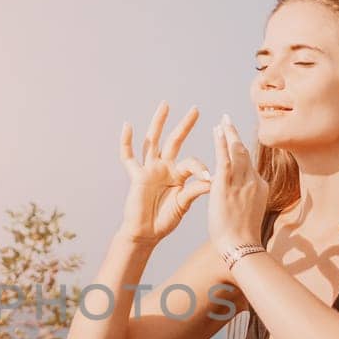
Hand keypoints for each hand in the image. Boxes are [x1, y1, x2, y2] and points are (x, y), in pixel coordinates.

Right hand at [118, 102, 211, 244]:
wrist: (146, 233)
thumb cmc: (165, 220)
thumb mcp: (183, 204)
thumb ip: (194, 190)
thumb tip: (212, 180)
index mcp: (178, 175)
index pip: (191, 162)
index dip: (200, 167)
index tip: (209, 177)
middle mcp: (164, 168)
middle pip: (174, 141)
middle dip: (185, 125)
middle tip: (195, 109)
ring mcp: (149, 169)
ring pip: (153, 141)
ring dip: (158, 123)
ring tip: (165, 105)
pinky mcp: (136, 176)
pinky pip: (128, 157)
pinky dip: (126, 142)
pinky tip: (127, 125)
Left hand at [208, 116, 269, 255]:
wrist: (242, 246)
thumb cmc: (244, 238)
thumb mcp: (251, 215)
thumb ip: (248, 203)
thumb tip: (246, 203)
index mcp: (260, 188)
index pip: (250, 166)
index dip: (241, 152)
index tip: (235, 142)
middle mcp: (254, 181)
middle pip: (245, 153)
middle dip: (236, 136)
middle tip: (228, 122)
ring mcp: (242, 182)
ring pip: (236, 151)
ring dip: (229, 134)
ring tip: (222, 121)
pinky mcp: (227, 185)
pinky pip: (225, 159)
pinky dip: (221, 143)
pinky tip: (217, 130)